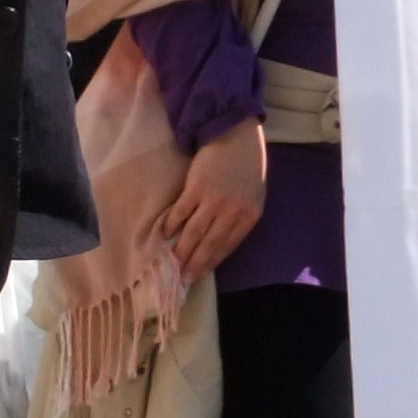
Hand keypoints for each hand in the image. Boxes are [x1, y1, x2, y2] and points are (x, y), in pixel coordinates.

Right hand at [151, 121, 266, 280]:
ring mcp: (214, 200)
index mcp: (249, 216)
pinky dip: (172, 225)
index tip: (197, 276)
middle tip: (181, 279)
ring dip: (181, 250)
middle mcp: (233, 212)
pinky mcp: (196, 189)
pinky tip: (165, 235)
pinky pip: (180, 213)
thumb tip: (219, 245)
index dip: (211, 263)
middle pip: (210, 244)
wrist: (236, 137)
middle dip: (194, 264)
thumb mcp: (253, 197)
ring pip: (194, 232)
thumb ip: (239, 219)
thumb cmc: (246, 169)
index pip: (228, 247)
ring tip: (171, 263)